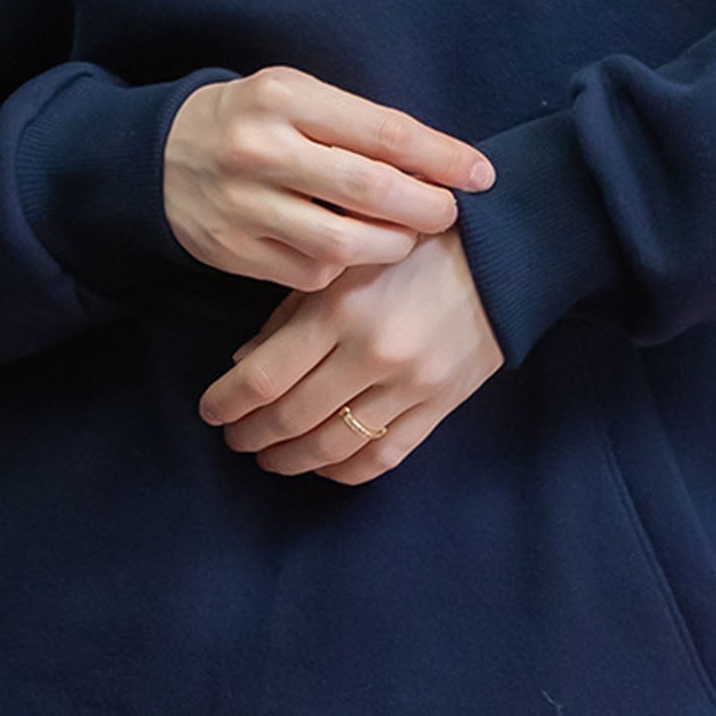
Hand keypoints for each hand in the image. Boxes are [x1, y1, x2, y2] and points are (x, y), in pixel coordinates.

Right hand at [165, 67, 494, 293]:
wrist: (158, 158)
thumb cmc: (251, 121)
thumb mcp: (296, 96)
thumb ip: (357, 124)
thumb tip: (440, 163)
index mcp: (285, 97)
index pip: (384, 132)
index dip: (442, 158)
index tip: (481, 175)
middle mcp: (261, 149)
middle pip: (369, 190)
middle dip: (425, 208)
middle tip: (449, 214)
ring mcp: (243, 204)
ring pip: (343, 242)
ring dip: (390, 246)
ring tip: (405, 237)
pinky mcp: (232, 250)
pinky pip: (310, 273)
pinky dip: (341, 269)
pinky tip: (350, 255)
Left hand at [200, 234, 504, 485]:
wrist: (505, 253)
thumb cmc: (415, 245)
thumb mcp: (345, 260)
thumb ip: (291, 312)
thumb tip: (244, 364)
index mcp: (341, 310)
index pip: (263, 376)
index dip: (227, 402)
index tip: (211, 411)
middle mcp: (373, 354)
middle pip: (292, 417)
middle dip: (252, 434)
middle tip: (234, 438)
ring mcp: (410, 386)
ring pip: (333, 447)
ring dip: (290, 460)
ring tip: (269, 458)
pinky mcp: (440, 406)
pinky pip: (383, 456)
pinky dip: (344, 470)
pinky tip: (322, 466)